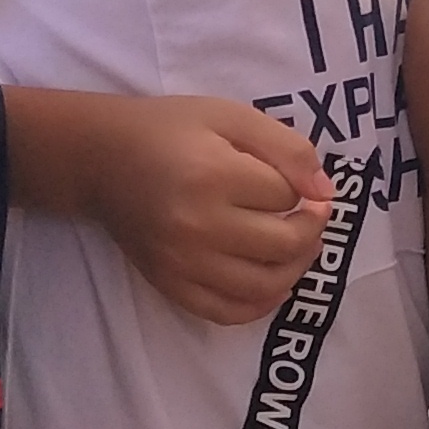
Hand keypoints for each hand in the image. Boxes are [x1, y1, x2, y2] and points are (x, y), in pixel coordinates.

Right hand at [83, 95, 333, 329]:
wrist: (101, 160)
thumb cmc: (169, 130)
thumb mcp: (230, 116)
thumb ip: (286, 147)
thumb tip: (327, 192)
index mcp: (214, 175)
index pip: (287, 196)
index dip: (303, 189)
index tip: (299, 183)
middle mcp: (198, 225)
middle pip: (284, 244)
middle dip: (311, 230)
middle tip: (311, 215)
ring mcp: (182, 262)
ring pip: (266, 285)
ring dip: (297, 268)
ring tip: (296, 245)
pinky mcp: (170, 284)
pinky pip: (229, 312)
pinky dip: (261, 304)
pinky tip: (273, 282)